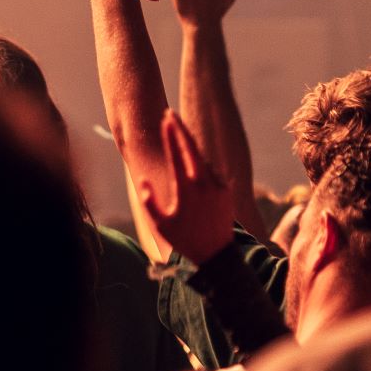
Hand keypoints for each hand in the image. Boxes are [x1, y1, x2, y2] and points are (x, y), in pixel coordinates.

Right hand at [136, 109, 235, 264]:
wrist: (217, 256)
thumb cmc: (185, 241)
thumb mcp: (161, 226)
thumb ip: (148, 202)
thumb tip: (143, 181)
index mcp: (186, 189)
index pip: (177, 154)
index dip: (170, 134)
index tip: (165, 119)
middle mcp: (205, 183)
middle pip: (192, 147)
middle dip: (180, 128)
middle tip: (171, 114)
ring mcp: (218, 186)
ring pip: (203, 158)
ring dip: (191, 145)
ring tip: (180, 133)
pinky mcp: (227, 190)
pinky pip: (213, 170)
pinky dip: (202, 161)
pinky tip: (194, 159)